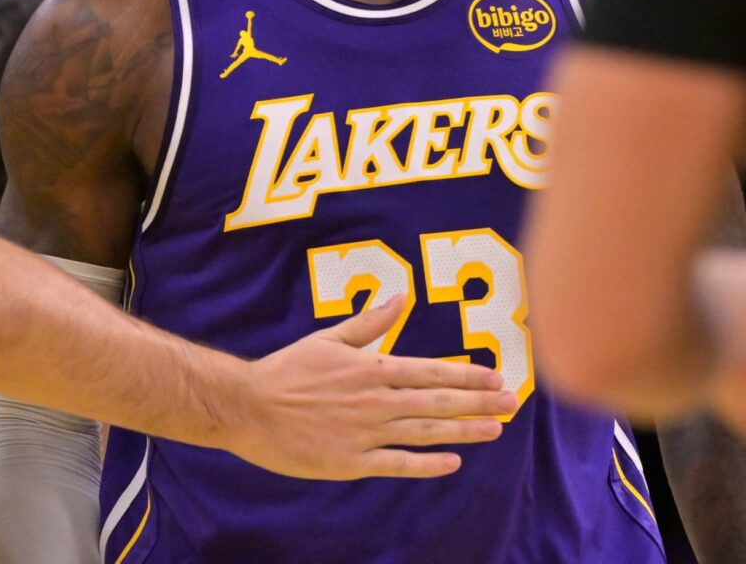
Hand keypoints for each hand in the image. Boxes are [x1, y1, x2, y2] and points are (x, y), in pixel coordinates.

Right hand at [225, 296, 515, 479]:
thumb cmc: (287, 370)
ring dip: (464, 431)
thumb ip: (368, 322)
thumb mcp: (327, 339)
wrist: (248, 406)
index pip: (430, 370)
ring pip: (425, 431)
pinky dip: (427, 464)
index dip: (467, 374)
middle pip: (437, 401)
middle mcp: (375, 400)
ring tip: (494, 429)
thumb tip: (401, 296)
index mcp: (370, 368)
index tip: (496, 377)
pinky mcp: (352, 461)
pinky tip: (452, 462)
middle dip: (478, 402)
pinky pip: (398, 463)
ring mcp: (366, 432)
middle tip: (511, 404)